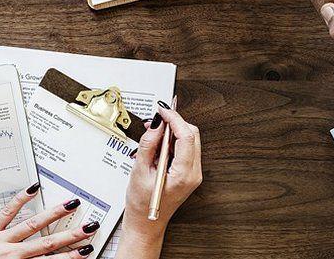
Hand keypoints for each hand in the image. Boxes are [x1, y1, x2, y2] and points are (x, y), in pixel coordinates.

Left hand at [0, 185, 96, 258]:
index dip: (70, 256)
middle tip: (89, 227)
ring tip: (70, 204)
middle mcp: (10, 254)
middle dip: (70, 236)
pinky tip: (32, 189)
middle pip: (46, 243)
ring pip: (31, 225)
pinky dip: (20, 200)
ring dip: (53, 214)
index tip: (86, 251)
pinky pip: (5, 213)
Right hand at [116, 102, 202, 258]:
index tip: (163, 110)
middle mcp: (194, 173)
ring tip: (153, 136)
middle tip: (156, 121)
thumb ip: (148, 145)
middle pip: (192, 135)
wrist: (146, 224)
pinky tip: (158, 146)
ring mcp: (193, 173)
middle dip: (175, 123)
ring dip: (173, 132)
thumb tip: (156, 124)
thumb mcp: (139, 172)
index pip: (186, 136)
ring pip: (190, 140)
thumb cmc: (141, 205)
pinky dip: (173, 142)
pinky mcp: (189, 172)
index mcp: (184, 174)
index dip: (174, 119)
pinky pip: (186, 149)